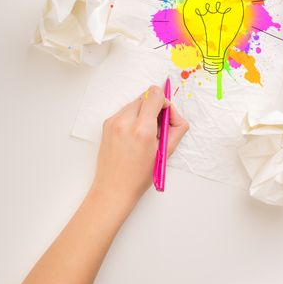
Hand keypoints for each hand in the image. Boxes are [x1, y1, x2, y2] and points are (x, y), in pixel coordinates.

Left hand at [89, 85, 188, 216]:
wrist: (113, 189)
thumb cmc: (140, 175)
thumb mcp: (166, 152)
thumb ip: (176, 128)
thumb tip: (175, 114)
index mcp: (142, 129)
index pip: (155, 94)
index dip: (164, 102)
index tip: (165, 115)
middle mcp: (125, 121)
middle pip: (146, 96)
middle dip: (155, 107)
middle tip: (157, 127)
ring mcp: (113, 121)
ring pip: (136, 102)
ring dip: (144, 112)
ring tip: (145, 133)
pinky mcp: (107, 123)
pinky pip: (126, 111)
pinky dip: (133, 117)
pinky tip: (134, 135)